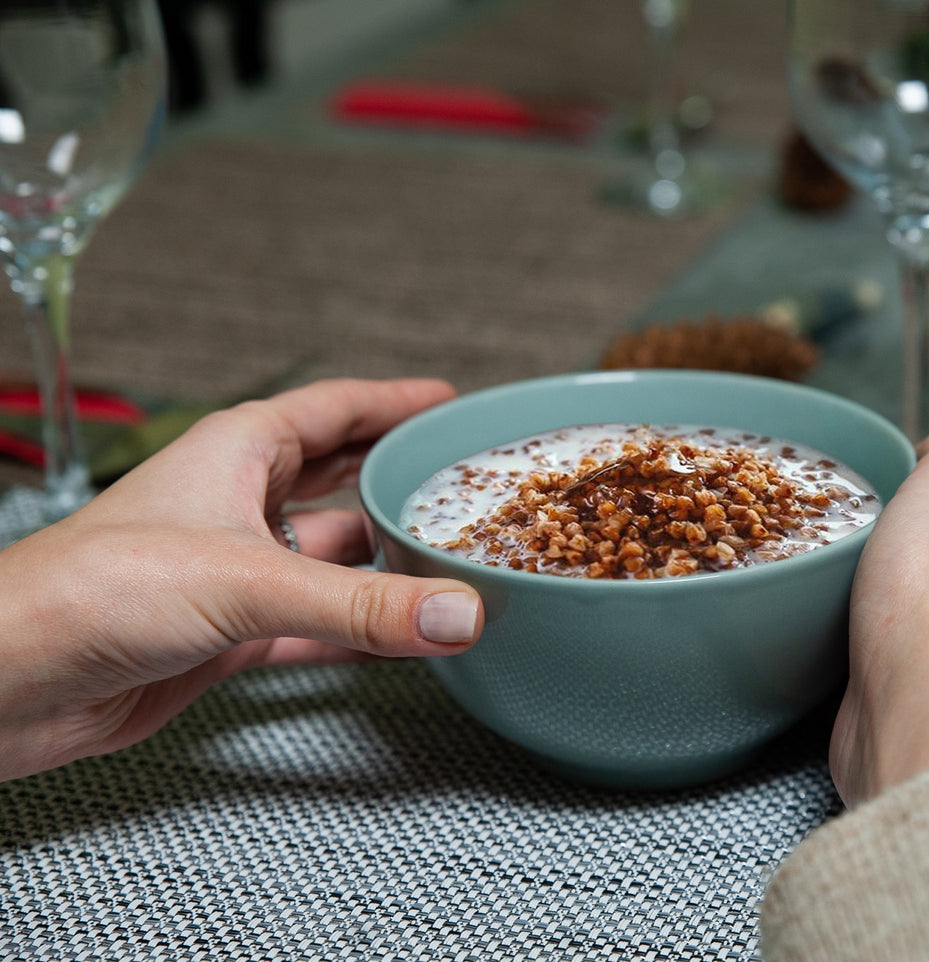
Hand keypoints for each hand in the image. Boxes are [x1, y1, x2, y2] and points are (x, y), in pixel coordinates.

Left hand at [0, 378, 483, 781]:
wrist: (16, 679)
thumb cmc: (94, 589)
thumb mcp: (249, 582)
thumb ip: (362, 605)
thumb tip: (458, 613)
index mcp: (238, 452)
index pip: (336, 409)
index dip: (395, 402)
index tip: (450, 403)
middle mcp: (240, 504)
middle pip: (343, 479)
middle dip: (402, 482)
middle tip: (466, 487)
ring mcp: (237, 570)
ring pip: (335, 558)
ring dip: (389, 568)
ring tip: (455, 570)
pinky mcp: (230, 631)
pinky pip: (318, 625)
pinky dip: (361, 631)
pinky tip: (402, 640)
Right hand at [830, 426, 928, 806]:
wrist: (918, 698)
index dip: (918, 502)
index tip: (874, 495)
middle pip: (924, 570)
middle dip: (879, 557)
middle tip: (832, 541)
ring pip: (887, 621)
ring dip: (851, 608)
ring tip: (813, 589)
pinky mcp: (891, 710)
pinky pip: (855, 671)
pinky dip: (832, 657)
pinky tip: (811, 643)